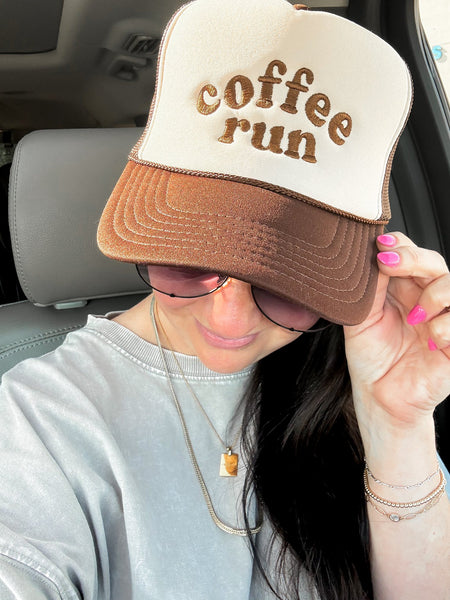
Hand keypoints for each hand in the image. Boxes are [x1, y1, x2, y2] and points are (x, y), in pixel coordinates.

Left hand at [344, 232, 449, 428]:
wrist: (380, 396)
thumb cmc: (371, 358)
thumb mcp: (362, 318)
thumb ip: (370, 288)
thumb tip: (373, 254)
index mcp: (403, 290)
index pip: (410, 255)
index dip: (401, 245)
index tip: (381, 245)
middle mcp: (426, 299)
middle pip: (434, 263)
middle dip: (412, 258)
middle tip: (388, 263)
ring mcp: (444, 319)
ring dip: (433, 295)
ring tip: (413, 317)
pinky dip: (445, 326)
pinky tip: (429, 340)